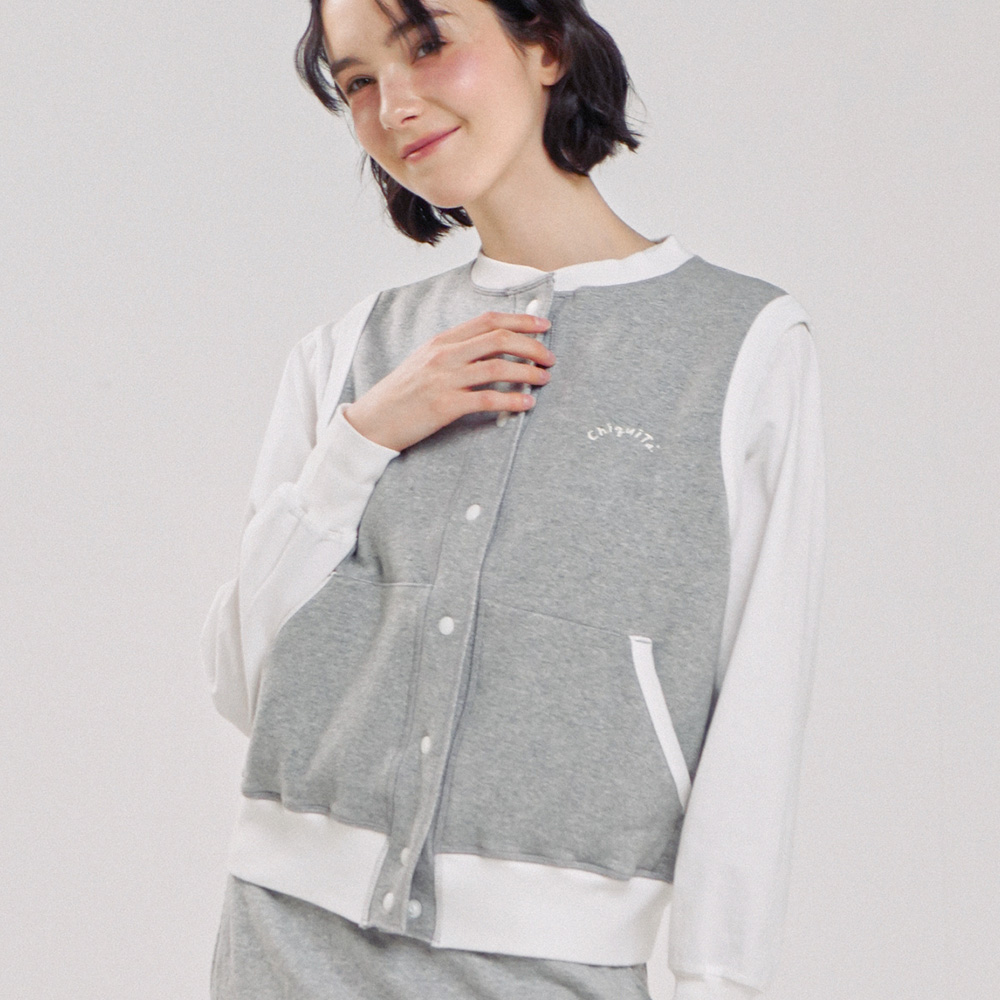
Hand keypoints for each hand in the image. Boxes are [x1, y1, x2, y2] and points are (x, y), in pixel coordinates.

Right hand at [342, 311, 555, 451]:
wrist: (372, 422)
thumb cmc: (402, 395)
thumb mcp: (425, 364)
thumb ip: (455, 353)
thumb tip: (492, 350)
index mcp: (441, 342)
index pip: (488, 321)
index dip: (520, 321)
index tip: (544, 327)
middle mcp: (444, 355)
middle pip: (498, 339)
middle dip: (531, 346)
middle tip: (550, 357)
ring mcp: (444, 379)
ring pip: (497, 366)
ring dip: (528, 372)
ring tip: (544, 379)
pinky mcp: (444, 406)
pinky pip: (487, 398)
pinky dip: (512, 400)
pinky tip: (526, 404)